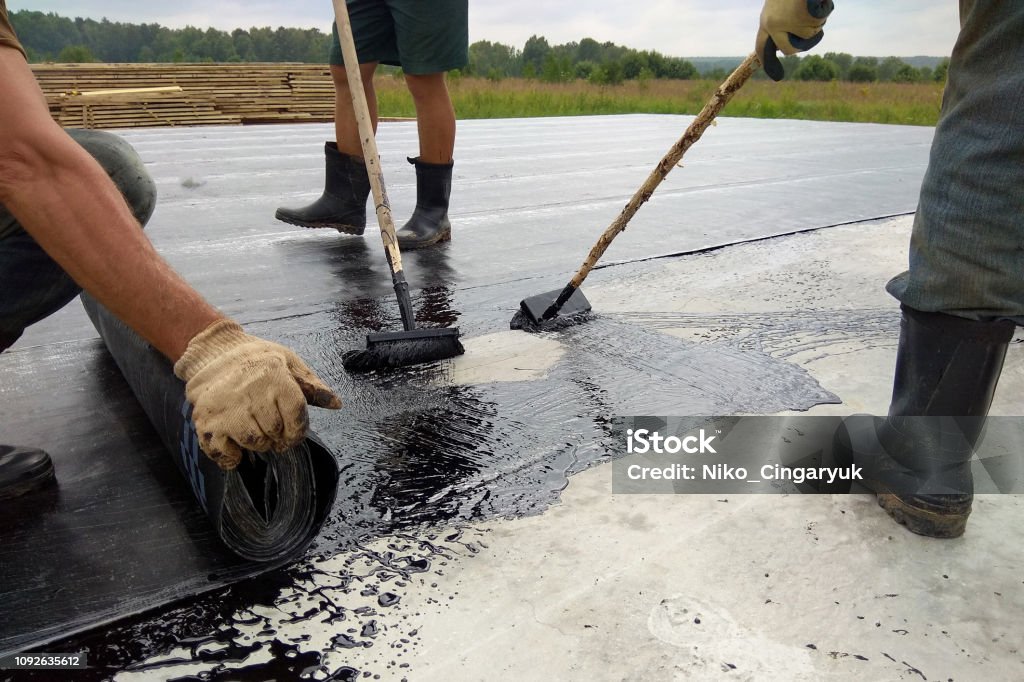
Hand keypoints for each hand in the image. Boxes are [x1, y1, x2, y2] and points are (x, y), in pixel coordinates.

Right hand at [173, 319, 341, 469]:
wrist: (213, 351)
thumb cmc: (256, 358)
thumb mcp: (288, 362)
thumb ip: (312, 385)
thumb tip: (336, 404)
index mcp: (275, 378)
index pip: (296, 418)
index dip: (298, 431)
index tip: (293, 433)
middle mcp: (251, 393)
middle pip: (275, 433)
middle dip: (277, 435)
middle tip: (270, 426)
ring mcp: (226, 408)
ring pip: (254, 443)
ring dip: (257, 443)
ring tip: (253, 429)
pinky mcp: (206, 421)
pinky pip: (224, 452)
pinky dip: (231, 456)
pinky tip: (234, 444)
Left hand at [756, 0, 833, 80]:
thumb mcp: (781, 5)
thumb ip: (782, 21)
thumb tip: (789, 43)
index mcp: (766, 21)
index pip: (762, 47)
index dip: (768, 62)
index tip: (776, 76)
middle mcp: (773, 25)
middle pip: (790, 49)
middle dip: (801, 44)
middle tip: (807, 30)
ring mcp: (787, 23)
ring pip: (809, 35)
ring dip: (815, 23)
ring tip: (810, 5)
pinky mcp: (801, 18)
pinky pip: (817, 25)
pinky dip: (822, 14)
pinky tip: (816, 2)